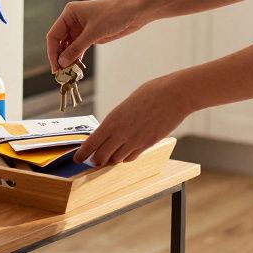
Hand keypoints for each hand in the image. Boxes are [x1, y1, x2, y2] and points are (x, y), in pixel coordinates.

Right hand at [46, 0, 151, 70]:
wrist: (135, 12)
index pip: (54, 35)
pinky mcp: (91, 35)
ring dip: (69, 59)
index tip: (55, 67)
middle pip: (60, 42)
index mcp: (70, 13)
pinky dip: (77, 58)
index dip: (52, 52)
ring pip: (69, 46)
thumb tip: (62, 62)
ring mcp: (82, 28)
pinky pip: (79, 48)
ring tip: (69, 73)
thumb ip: (76, 48)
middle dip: (60, 57)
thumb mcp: (93, 33)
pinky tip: (77, 68)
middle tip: (61, 74)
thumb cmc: (114, 14)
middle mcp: (73, 20)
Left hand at [73, 80, 188, 165]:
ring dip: (111, 159)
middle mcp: (121, 134)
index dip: (82, 154)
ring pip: (116, 160)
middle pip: (101, 157)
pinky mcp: (148, 145)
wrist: (174, 95)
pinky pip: (131, 158)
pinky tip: (126, 152)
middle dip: (95, 160)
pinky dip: (126, 158)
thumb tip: (112, 127)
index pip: (91, 144)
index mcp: (112, 120)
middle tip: (93, 160)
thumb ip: (118, 118)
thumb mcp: (127, 104)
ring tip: (109, 156)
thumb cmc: (151, 92)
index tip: (77, 159)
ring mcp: (135, 141)